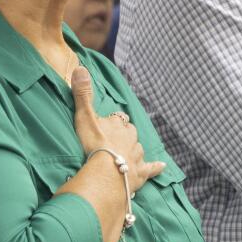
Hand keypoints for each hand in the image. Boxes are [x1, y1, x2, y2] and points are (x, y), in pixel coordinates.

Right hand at [69, 67, 164, 192]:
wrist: (105, 173)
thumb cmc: (94, 144)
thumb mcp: (84, 117)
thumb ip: (83, 94)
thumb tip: (80, 67)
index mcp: (117, 124)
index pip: (117, 118)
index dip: (112, 121)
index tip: (105, 124)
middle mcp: (130, 137)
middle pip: (129, 132)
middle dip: (124, 134)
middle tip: (114, 140)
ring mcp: (136, 155)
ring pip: (138, 148)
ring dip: (133, 148)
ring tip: (127, 152)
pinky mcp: (140, 172)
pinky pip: (151, 168)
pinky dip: (156, 167)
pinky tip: (162, 167)